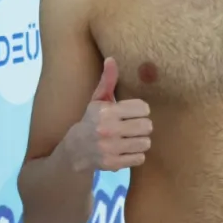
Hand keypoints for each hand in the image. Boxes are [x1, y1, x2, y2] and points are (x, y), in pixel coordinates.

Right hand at [64, 57, 151, 171]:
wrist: (75, 150)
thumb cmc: (91, 121)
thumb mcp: (97, 101)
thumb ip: (107, 81)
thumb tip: (111, 59)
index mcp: (105, 111)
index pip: (143, 108)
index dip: (140, 111)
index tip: (133, 113)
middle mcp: (107, 129)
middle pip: (147, 126)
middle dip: (142, 127)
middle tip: (133, 127)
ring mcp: (110, 148)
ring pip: (145, 143)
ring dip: (140, 141)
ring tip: (130, 139)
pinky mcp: (113, 164)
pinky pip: (140, 158)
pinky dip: (135, 155)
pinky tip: (125, 151)